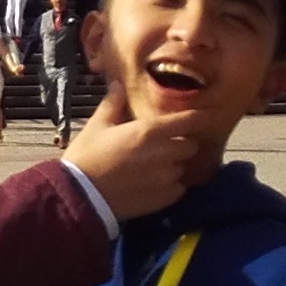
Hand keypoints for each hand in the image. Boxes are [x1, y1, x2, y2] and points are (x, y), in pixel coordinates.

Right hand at [61, 104, 216, 220]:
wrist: (81, 196)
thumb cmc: (87, 156)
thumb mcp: (97, 126)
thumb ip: (113, 104)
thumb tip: (118, 86)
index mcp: (149, 131)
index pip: (187, 121)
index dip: (198, 117)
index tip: (204, 116)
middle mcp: (164, 154)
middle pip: (190, 146)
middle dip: (181, 144)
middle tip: (165, 145)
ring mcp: (167, 178)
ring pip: (183, 167)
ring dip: (174, 165)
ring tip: (157, 166)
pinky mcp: (165, 199)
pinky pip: (178, 188)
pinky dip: (171, 185)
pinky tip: (155, 184)